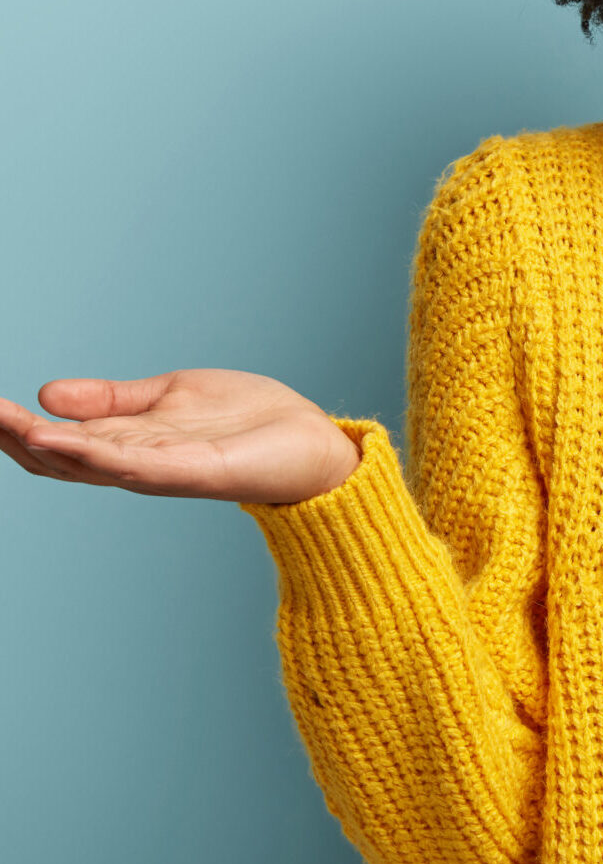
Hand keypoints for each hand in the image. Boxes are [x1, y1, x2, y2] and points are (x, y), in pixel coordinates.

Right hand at [0, 370, 362, 504]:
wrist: (311, 445)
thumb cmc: (247, 423)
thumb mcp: (169, 397)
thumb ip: (112, 399)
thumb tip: (48, 393)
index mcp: (125, 443)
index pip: (51, 441)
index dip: (11, 426)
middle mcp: (133, 463)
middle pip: (55, 459)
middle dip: (10, 436)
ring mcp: (160, 470)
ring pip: (85, 464)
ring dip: (38, 445)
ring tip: (4, 422)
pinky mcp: (193, 470)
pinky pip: (134, 466)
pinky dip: (94, 454)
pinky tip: (61, 438)